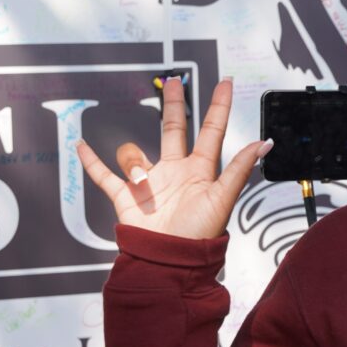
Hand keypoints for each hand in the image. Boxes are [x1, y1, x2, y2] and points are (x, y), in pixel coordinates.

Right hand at [75, 77, 268, 240]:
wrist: (169, 263)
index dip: (218, 106)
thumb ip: (239, 169)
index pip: (211, 130)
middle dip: (174, 105)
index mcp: (201, 170)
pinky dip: (91, 162)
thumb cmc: (199, 235)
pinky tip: (81, 145)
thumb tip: (264, 142)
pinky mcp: (125, 197)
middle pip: (173, 129)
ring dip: (133, 160)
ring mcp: (149, 183)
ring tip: (141, 182)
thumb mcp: (222, 199)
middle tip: (174, 82)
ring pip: (135, 153)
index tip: (226, 82)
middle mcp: (175, 172)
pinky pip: (104, 176)